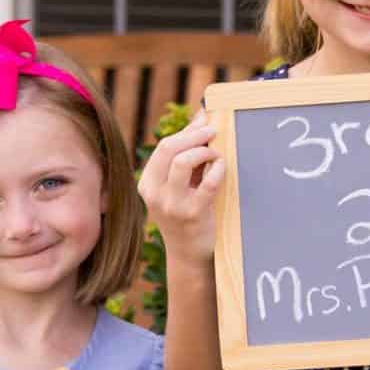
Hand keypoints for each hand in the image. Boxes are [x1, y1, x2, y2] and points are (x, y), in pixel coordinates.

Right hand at [138, 111, 224, 262]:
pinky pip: (207, 182)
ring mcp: (172, 204)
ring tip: (215, 154)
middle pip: (169, 148)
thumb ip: (187, 150)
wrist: (188, 254)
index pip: (164, 147)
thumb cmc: (186, 212)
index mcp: (148, 183)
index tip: (205, 125)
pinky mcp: (192, 213)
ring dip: (204, 151)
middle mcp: (155, 193)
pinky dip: (218, 168)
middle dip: (195, 135)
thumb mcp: (179, 183)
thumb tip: (201, 114)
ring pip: (182, 161)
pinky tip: (222, 167)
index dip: (188, 132)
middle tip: (213, 132)